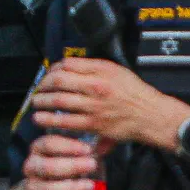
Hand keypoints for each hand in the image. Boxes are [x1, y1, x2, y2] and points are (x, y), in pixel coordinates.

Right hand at [11, 134, 102, 189]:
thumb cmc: (60, 173)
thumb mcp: (66, 157)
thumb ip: (82, 150)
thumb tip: (104, 142)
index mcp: (38, 150)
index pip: (48, 143)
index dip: (68, 146)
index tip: (88, 149)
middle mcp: (31, 166)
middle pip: (48, 166)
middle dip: (72, 166)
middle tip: (92, 165)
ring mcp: (31, 186)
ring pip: (48, 189)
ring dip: (70, 188)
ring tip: (89, 186)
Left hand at [30, 57, 189, 148]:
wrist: (153, 115)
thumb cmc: (135, 92)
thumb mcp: (115, 71)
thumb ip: (91, 68)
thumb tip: (66, 69)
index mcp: (100, 70)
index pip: (67, 64)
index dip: (52, 69)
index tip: (48, 75)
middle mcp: (96, 86)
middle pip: (58, 81)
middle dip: (42, 86)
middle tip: (38, 91)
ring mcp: (94, 106)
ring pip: (59, 102)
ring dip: (42, 103)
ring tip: (36, 105)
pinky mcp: (95, 124)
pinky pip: (67, 122)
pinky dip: (51, 120)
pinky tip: (43, 120)